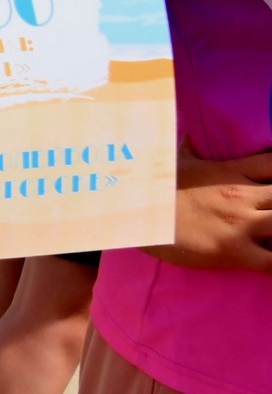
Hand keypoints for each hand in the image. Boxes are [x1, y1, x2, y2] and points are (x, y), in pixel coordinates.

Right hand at [144, 142, 271, 270]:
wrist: (134, 214)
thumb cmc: (155, 188)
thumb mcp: (175, 161)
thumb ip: (191, 148)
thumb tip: (191, 134)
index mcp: (231, 172)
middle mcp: (242, 196)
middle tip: (270, 209)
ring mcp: (241, 225)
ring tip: (271, 234)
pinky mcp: (235, 252)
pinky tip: (270, 259)